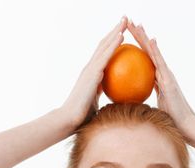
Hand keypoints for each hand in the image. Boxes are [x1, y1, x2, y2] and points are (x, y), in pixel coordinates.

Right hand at [60, 16, 127, 130]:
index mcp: (92, 75)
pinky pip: (106, 55)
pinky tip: (122, 36)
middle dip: (114, 31)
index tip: (122, 34)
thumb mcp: (97, 105)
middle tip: (125, 20)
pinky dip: (113, 44)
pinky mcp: (92, 72)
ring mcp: (90, 69)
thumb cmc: (83, 118)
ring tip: (125, 20)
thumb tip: (118, 101)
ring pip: (104, 45)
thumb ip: (105, 98)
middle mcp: (90, 68)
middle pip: (104, 45)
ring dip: (115, 32)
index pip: (103, 55)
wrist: (70, 120)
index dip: (112, 44)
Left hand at [126, 20, 194, 136]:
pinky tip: (150, 40)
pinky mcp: (169, 79)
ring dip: (145, 38)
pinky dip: (155, 51)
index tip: (126, 38)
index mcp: (158, 79)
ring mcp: (167, 75)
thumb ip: (144, 100)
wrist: (185, 125)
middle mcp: (163, 73)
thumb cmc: (169, 120)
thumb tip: (130, 101)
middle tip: (129, 23)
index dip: (136, 49)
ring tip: (137, 25)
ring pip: (153, 53)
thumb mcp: (153, 108)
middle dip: (138, 37)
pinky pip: (160, 63)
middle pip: (148, 52)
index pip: (144, 60)